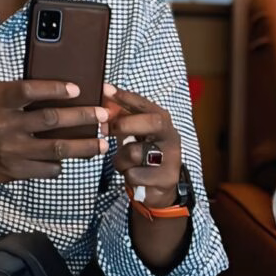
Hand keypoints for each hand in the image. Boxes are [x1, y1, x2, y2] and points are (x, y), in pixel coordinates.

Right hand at [0, 79, 108, 193]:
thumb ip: (13, 92)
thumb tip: (53, 89)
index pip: (29, 89)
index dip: (55, 88)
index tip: (77, 89)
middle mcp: (3, 125)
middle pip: (51, 120)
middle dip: (83, 117)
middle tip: (103, 115)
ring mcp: (10, 151)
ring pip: (57, 149)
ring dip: (84, 146)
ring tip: (102, 143)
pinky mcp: (15, 172)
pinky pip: (48, 168)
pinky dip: (61, 163)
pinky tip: (68, 158)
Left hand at [105, 85, 182, 208]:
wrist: (159, 187)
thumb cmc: (143, 154)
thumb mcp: (133, 133)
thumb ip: (120, 115)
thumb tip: (103, 97)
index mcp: (163, 121)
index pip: (145, 104)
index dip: (125, 96)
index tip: (105, 89)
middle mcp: (172, 136)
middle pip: (153, 122)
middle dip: (125, 124)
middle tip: (105, 129)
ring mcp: (172, 158)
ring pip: (135, 152)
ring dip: (120, 159)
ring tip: (125, 163)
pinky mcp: (167, 178)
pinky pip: (134, 174)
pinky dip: (127, 175)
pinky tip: (134, 176)